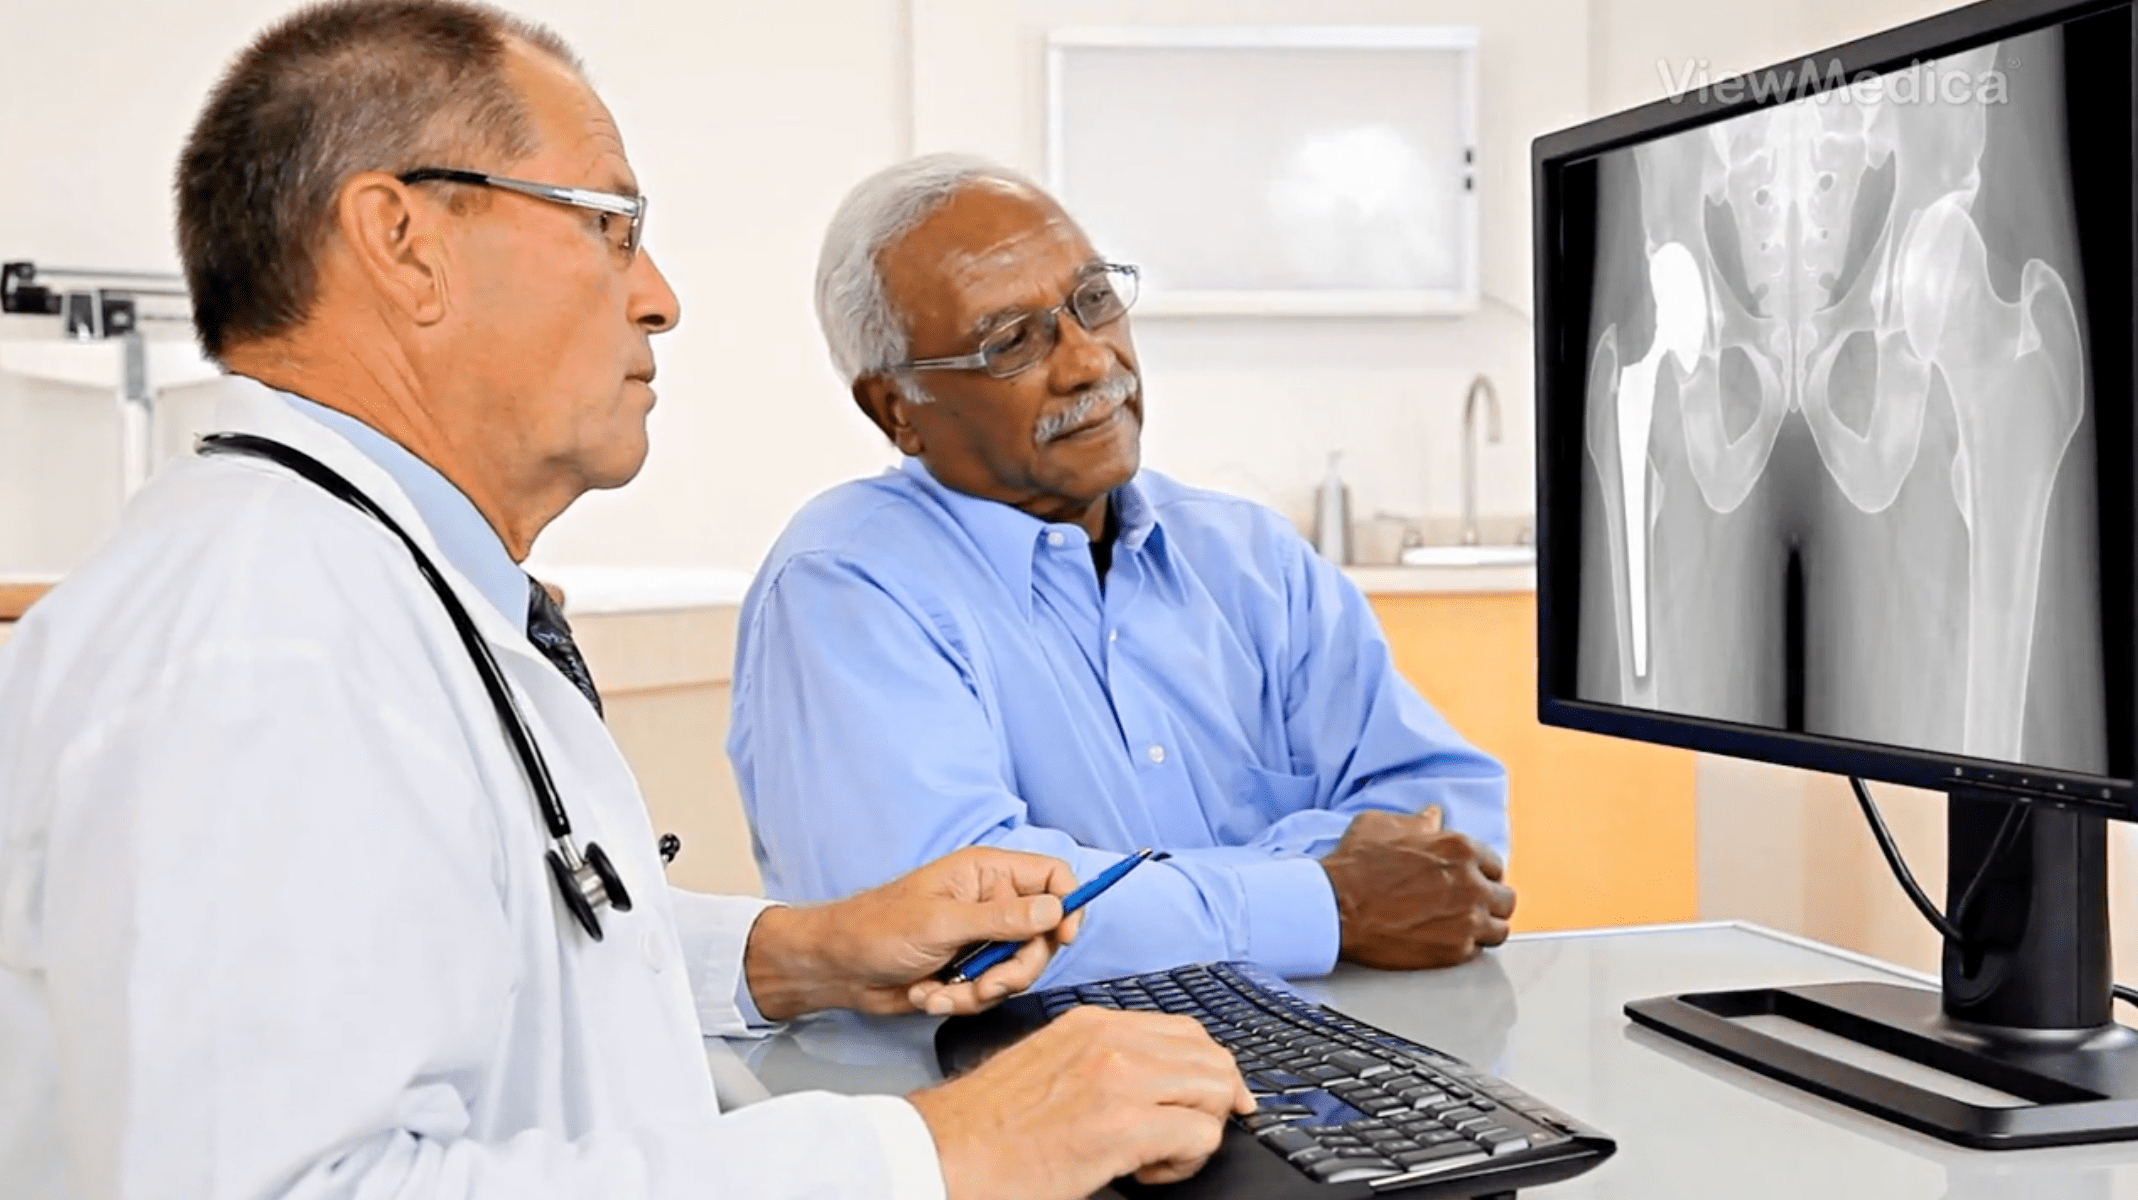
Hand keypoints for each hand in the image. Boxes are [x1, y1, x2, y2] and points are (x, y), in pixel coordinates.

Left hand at [742, 846, 1082, 1019]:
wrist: (837, 970)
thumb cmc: (875, 930)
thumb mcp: (941, 924)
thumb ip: (1002, 919)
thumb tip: (1055, 910)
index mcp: (986, 874)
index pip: (1052, 877)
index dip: (1067, 905)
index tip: (1063, 938)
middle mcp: (990, 903)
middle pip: (1043, 936)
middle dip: (1016, 969)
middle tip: (987, 983)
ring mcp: (981, 939)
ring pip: (1017, 972)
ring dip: (982, 991)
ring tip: (942, 990)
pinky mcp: (969, 971)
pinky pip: (991, 994)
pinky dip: (961, 1001)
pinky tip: (929, 994)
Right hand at [909, 1006, 1255, 1199]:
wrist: (942, 1152)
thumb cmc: (986, 1124)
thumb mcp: (1049, 1065)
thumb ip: (1100, 1061)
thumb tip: (1152, 1081)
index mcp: (1092, 1023)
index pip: (1186, 1032)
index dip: (1208, 1072)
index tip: (1211, 1102)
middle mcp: (1111, 1040)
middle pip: (1211, 1058)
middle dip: (1212, 1103)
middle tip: (1182, 1138)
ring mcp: (1119, 1078)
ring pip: (1215, 1092)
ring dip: (1199, 1131)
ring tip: (1158, 1155)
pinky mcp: (1121, 1125)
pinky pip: (1200, 1135)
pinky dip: (1185, 1161)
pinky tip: (1145, 1171)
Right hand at [1320, 806, 1516, 969]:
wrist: (1336, 908)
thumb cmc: (1355, 866)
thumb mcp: (1382, 826)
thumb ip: (1416, 822)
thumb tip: (1432, 817)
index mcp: (1460, 849)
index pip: (1494, 864)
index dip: (1480, 873)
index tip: (1469, 880)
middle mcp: (1471, 883)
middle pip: (1505, 897)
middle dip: (1488, 900)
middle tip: (1469, 905)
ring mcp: (1467, 919)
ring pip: (1500, 928)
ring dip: (1485, 926)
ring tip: (1464, 927)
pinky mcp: (1455, 950)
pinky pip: (1478, 951)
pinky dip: (1466, 947)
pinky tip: (1447, 940)